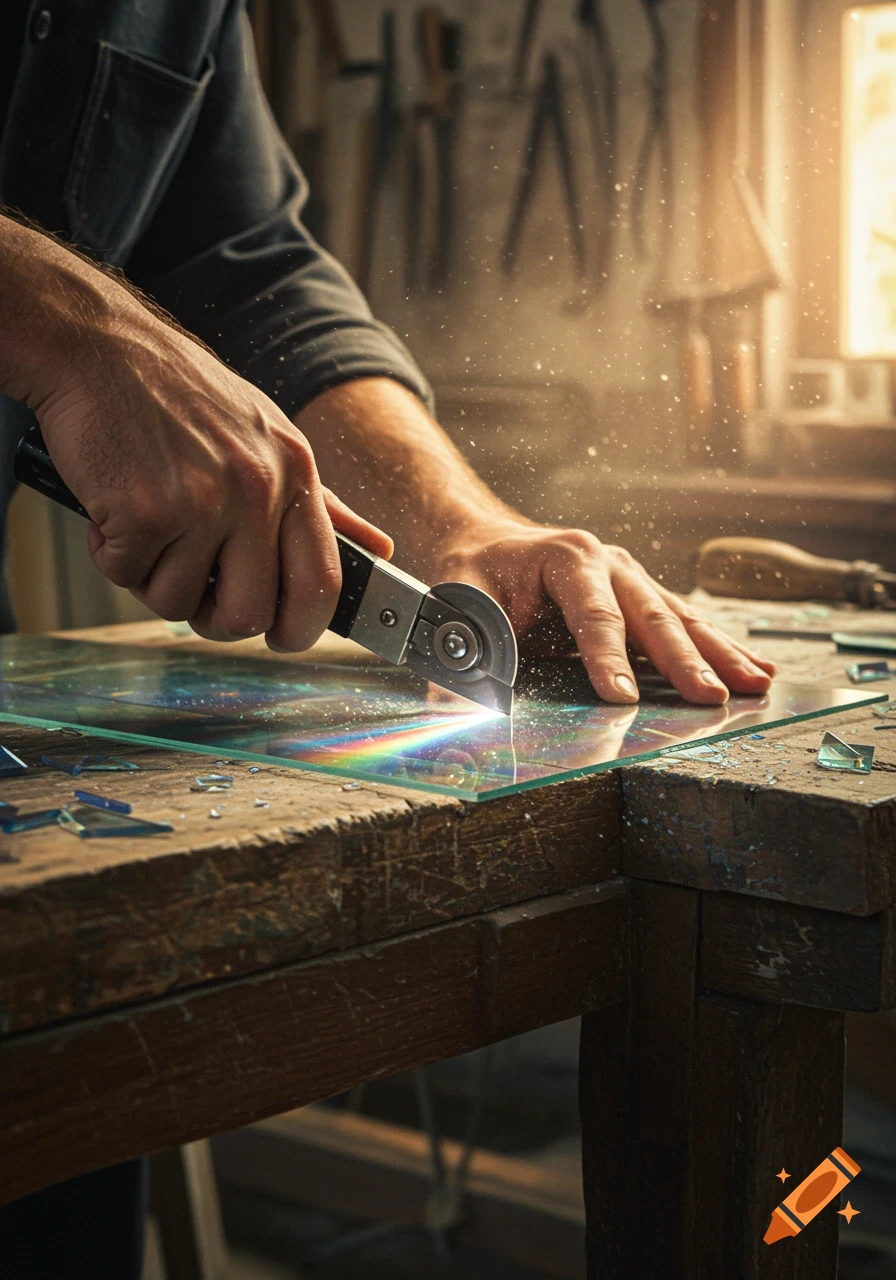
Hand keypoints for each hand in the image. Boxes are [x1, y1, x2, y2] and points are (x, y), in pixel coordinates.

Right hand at [32, 298, 390, 648]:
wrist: (98, 348)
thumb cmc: (180, 395)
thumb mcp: (270, 436)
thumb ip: (323, 503)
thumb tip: (378, 547)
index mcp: (295, 473)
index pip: (323, 582)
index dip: (303, 627)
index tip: (282, 635)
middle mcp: (257, 489)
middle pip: (251, 614)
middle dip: (216, 620)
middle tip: (194, 591)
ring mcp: (201, 501)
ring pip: (179, 602)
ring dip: (153, 579)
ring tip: (147, 523)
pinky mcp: (143, 510)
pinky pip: (129, 576)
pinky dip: (112, 554)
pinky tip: (114, 508)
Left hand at [434, 518, 775, 704]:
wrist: (487, 542)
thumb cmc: (474, 571)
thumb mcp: (457, 599)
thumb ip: (462, 650)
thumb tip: (454, 708)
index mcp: (568, 557)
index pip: (593, 615)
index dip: (607, 658)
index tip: (621, 698)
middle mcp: (609, 562)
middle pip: (651, 616)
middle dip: (684, 660)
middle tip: (713, 697)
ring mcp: (631, 577)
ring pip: (680, 619)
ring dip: (719, 654)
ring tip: (757, 684)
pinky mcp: (641, 597)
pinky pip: (684, 624)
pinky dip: (719, 647)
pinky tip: (755, 669)